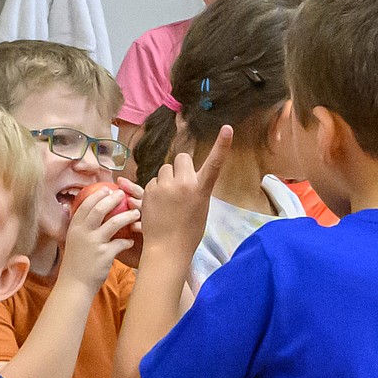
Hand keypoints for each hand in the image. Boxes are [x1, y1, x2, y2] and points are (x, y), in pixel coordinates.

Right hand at [58, 184, 140, 292]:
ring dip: (128, 216)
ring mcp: (94, 243)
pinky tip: (131, 242)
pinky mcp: (104, 255)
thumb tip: (90, 216)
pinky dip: (128, 241)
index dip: (97, 195)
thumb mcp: (73, 242)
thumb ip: (81, 229)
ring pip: (114, 223)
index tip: (106, 189)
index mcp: (74, 228)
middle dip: (113, 199)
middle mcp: (82, 233)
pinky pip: (121, 243)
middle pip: (99, 208)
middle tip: (123, 195)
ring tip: (136, 214)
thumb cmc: (76, 264)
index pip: (85, 205)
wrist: (74, 285)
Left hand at [140, 127, 232, 265]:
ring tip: (168, 198)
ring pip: (165, 169)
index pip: (214, 164)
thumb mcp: (200, 208)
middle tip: (180, 184)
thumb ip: (196, 188)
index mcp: (201, 190)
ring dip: (166, 178)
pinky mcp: (149, 190)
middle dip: (181, 167)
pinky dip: (155, 189)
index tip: (228, 128)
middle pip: (182, 158)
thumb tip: (187, 176)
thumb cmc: (188, 232)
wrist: (166, 249)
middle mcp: (184, 184)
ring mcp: (165, 186)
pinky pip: (153, 181)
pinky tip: (157, 205)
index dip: (222, 145)